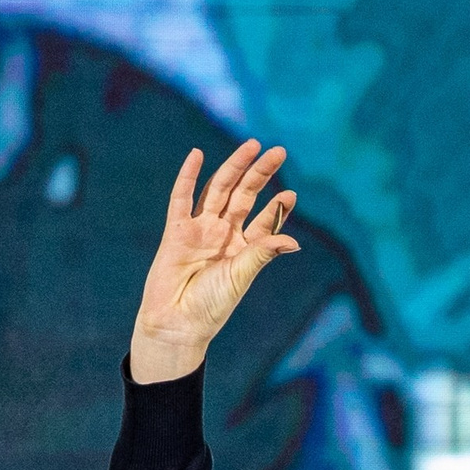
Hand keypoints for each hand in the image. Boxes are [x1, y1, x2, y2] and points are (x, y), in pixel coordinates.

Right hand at [127, 141, 300, 384]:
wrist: (176, 323)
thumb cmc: (210, 306)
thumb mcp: (241, 277)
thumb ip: (262, 254)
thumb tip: (293, 242)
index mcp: (243, 249)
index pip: (264, 220)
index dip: (277, 205)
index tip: (291, 194)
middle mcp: (223, 235)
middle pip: (244, 195)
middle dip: (260, 174)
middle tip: (279, 151)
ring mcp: (200, 230)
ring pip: (219, 190)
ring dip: (234, 167)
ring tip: (252, 146)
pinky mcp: (176, 230)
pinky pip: (182, 198)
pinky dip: (187, 176)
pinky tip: (196, 155)